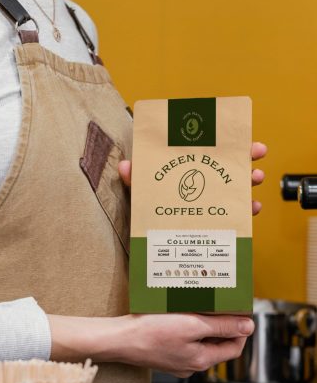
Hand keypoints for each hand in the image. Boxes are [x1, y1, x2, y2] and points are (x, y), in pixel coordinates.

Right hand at [47, 313, 253, 377]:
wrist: (119, 340)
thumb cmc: (151, 333)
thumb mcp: (192, 325)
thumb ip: (222, 327)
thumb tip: (248, 327)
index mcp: (201, 360)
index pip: (234, 348)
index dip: (240, 329)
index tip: (238, 311)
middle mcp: (190, 365)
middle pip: (217, 344)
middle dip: (220, 324)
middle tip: (218, 303)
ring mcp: (176, 361)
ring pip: (199, 341)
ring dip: (202, 323)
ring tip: (198, 305)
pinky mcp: (164, 353)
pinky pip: (183, 340)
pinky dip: (186, 326)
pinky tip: (179, 313)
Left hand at [118, 141, 267, 214]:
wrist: (152, 244)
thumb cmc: (147, 211)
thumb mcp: (141, 193)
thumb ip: (135, 180)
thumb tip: (124, 166)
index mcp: (188, 170)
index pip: (211, 150)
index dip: (230, 142)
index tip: (245, 139)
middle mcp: (203, 184)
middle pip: (230, 166)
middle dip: (247, 158)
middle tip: (256, 154)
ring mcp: (212, 203)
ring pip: (237, 189)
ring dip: (249, 183)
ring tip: (255, 179)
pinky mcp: (217, 223)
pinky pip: (236, 216)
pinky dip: (247, 212)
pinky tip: (252, 209)